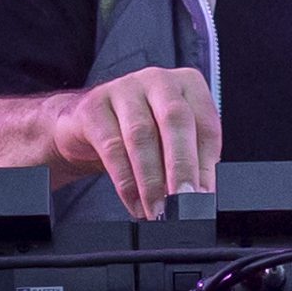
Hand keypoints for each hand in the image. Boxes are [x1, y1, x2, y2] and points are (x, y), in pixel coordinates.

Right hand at [43, 64, 220, 218]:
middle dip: (181, 166)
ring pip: (141, 135)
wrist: (85, 126)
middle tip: (184, 200)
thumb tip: (201, 196)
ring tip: (157, 209)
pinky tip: (134, 202)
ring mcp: (124, 89)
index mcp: (187, 85)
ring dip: (151, 180)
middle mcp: (158, 81)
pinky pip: (112, 146)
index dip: (206, 164)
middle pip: (175, 121)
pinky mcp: (94, 107)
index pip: (205, 124)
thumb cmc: (137, 132)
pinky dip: (125, 182)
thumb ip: (190, 163)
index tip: (203, 196)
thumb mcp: (170, 142)